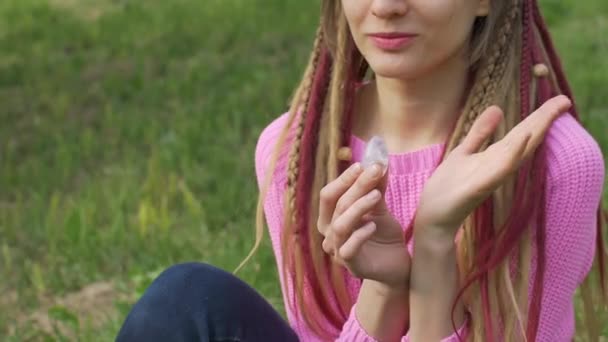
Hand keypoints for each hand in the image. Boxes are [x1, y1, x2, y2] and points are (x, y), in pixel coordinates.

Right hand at [317, 162, 409, 288]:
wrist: (398, 265)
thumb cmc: (383, 235)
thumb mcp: (379, 207)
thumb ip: (376, 187)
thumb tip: (378, 161)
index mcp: (330, 218)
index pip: (328, 195)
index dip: (343, 179)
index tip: (363, 164)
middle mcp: (330, 234)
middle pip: (335, 205)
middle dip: (354, 186)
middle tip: (375, 171)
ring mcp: (338, 251)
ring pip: (340, 225)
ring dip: (358, 207)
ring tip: (377, 195)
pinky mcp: (351, 266)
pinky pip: (349, 249)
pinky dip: (360, 235)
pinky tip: (374, 225)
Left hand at [415, 95, 571, 236]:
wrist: (434, 216)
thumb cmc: (448, 187)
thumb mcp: (464, 152)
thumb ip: (480, 133)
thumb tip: (497, 108)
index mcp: (494, 156)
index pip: (521, 133)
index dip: (539, 116)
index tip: (560, 99)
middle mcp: (497, 166)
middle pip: (524, 139)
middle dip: (543, 120)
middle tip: (565, 99)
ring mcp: (489, 177)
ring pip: (516, 153)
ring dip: (532, 134)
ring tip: (550, 114)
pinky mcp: (478, 187)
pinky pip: (498, 171)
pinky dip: (512, 156)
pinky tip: (522, 140)